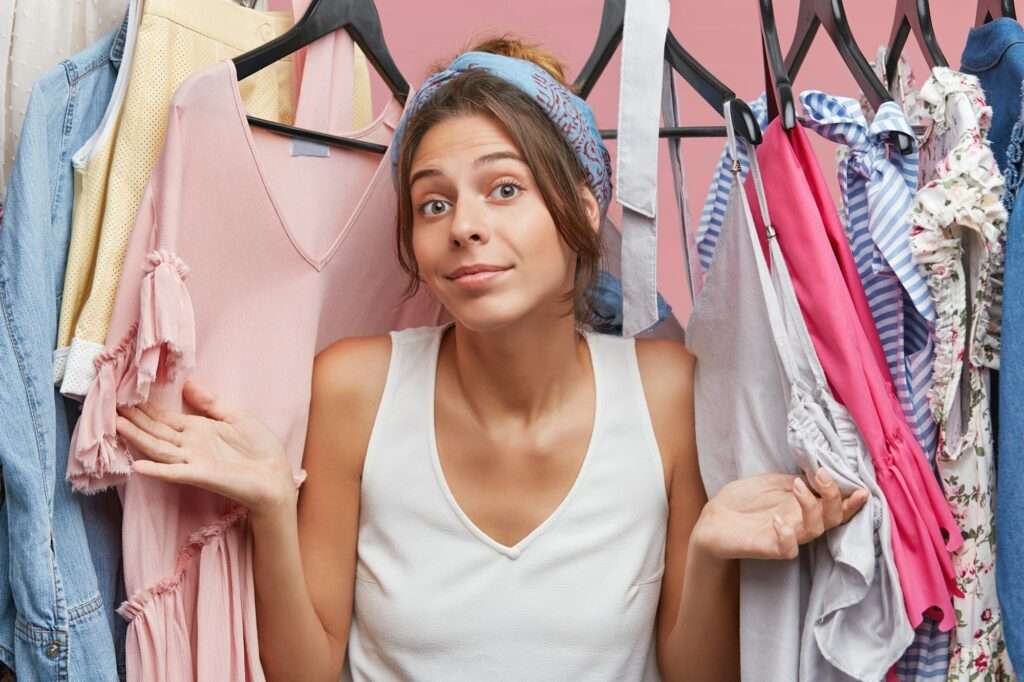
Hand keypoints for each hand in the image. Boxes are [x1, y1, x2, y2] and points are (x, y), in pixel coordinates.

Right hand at [115, 380, 296, 519]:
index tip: (125, 395)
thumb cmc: (260, 449)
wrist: (276, 476)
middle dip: (134, 419)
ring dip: (137, 437)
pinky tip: (137, 465)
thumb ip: (210, 402)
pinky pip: (174, 472)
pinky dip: (156, 469)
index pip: (165, 418)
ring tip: (116, 425)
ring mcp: (193, 460)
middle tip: (110, 406)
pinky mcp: (201, 475)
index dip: (146, 407)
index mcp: (198, 429)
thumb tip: (187, 382)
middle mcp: (190, 444)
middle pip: (155, 431)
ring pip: (158, 447)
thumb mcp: (236, 417)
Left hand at [693, 468, 868, 560]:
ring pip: (815, 530)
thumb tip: (820, 469)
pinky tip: (777, 520)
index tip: (861, 488)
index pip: (836, 508)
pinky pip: (788, 550)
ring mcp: (786, 537)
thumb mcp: (774, 482)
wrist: (712, 517)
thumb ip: (798, 479)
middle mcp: (800, 524)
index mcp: (804, 508)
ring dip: (811, 507)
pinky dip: (787, 536)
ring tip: (796, 485)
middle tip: (821, 475)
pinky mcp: (769, 548)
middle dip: (834, 497)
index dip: (852, 502)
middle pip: (833, 519)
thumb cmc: (743, 500)